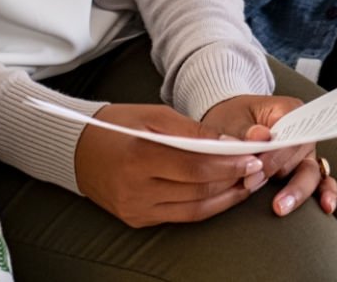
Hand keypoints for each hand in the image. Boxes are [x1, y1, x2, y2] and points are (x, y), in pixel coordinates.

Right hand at [74, 103, 268, 226]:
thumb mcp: (153, 116)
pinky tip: (224, 194)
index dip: (227, 164)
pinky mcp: (137, 220)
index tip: (252, 156)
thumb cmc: (117, 125)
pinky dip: (206, 206)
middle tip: (258, 168)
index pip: (195, 167)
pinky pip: (180, 217)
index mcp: (139, 157)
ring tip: (248, 182)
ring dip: (226, 197)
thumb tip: (228, 144)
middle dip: (233, 180)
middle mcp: (136, 190)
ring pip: (193, 209)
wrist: (77, 151)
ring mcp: (136, 210)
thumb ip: (192, 131)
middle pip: (197, 190)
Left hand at [201, 94, 336, 216]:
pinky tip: (326, 207)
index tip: (254, 168)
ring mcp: (305, 153)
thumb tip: (260, 135)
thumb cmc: (233, 119)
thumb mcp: (232, 120)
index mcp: (288, 111)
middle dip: (277, 171)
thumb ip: (245, 130)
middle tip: (252, 183)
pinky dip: (325, 194)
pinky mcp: (304, 171)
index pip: (289, 131)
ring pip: (311, 172)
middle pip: (301, 153)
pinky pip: (321, 183)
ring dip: (296, 190)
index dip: (274, 152)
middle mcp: (302, 132)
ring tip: (280, 207)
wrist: (230, 127)